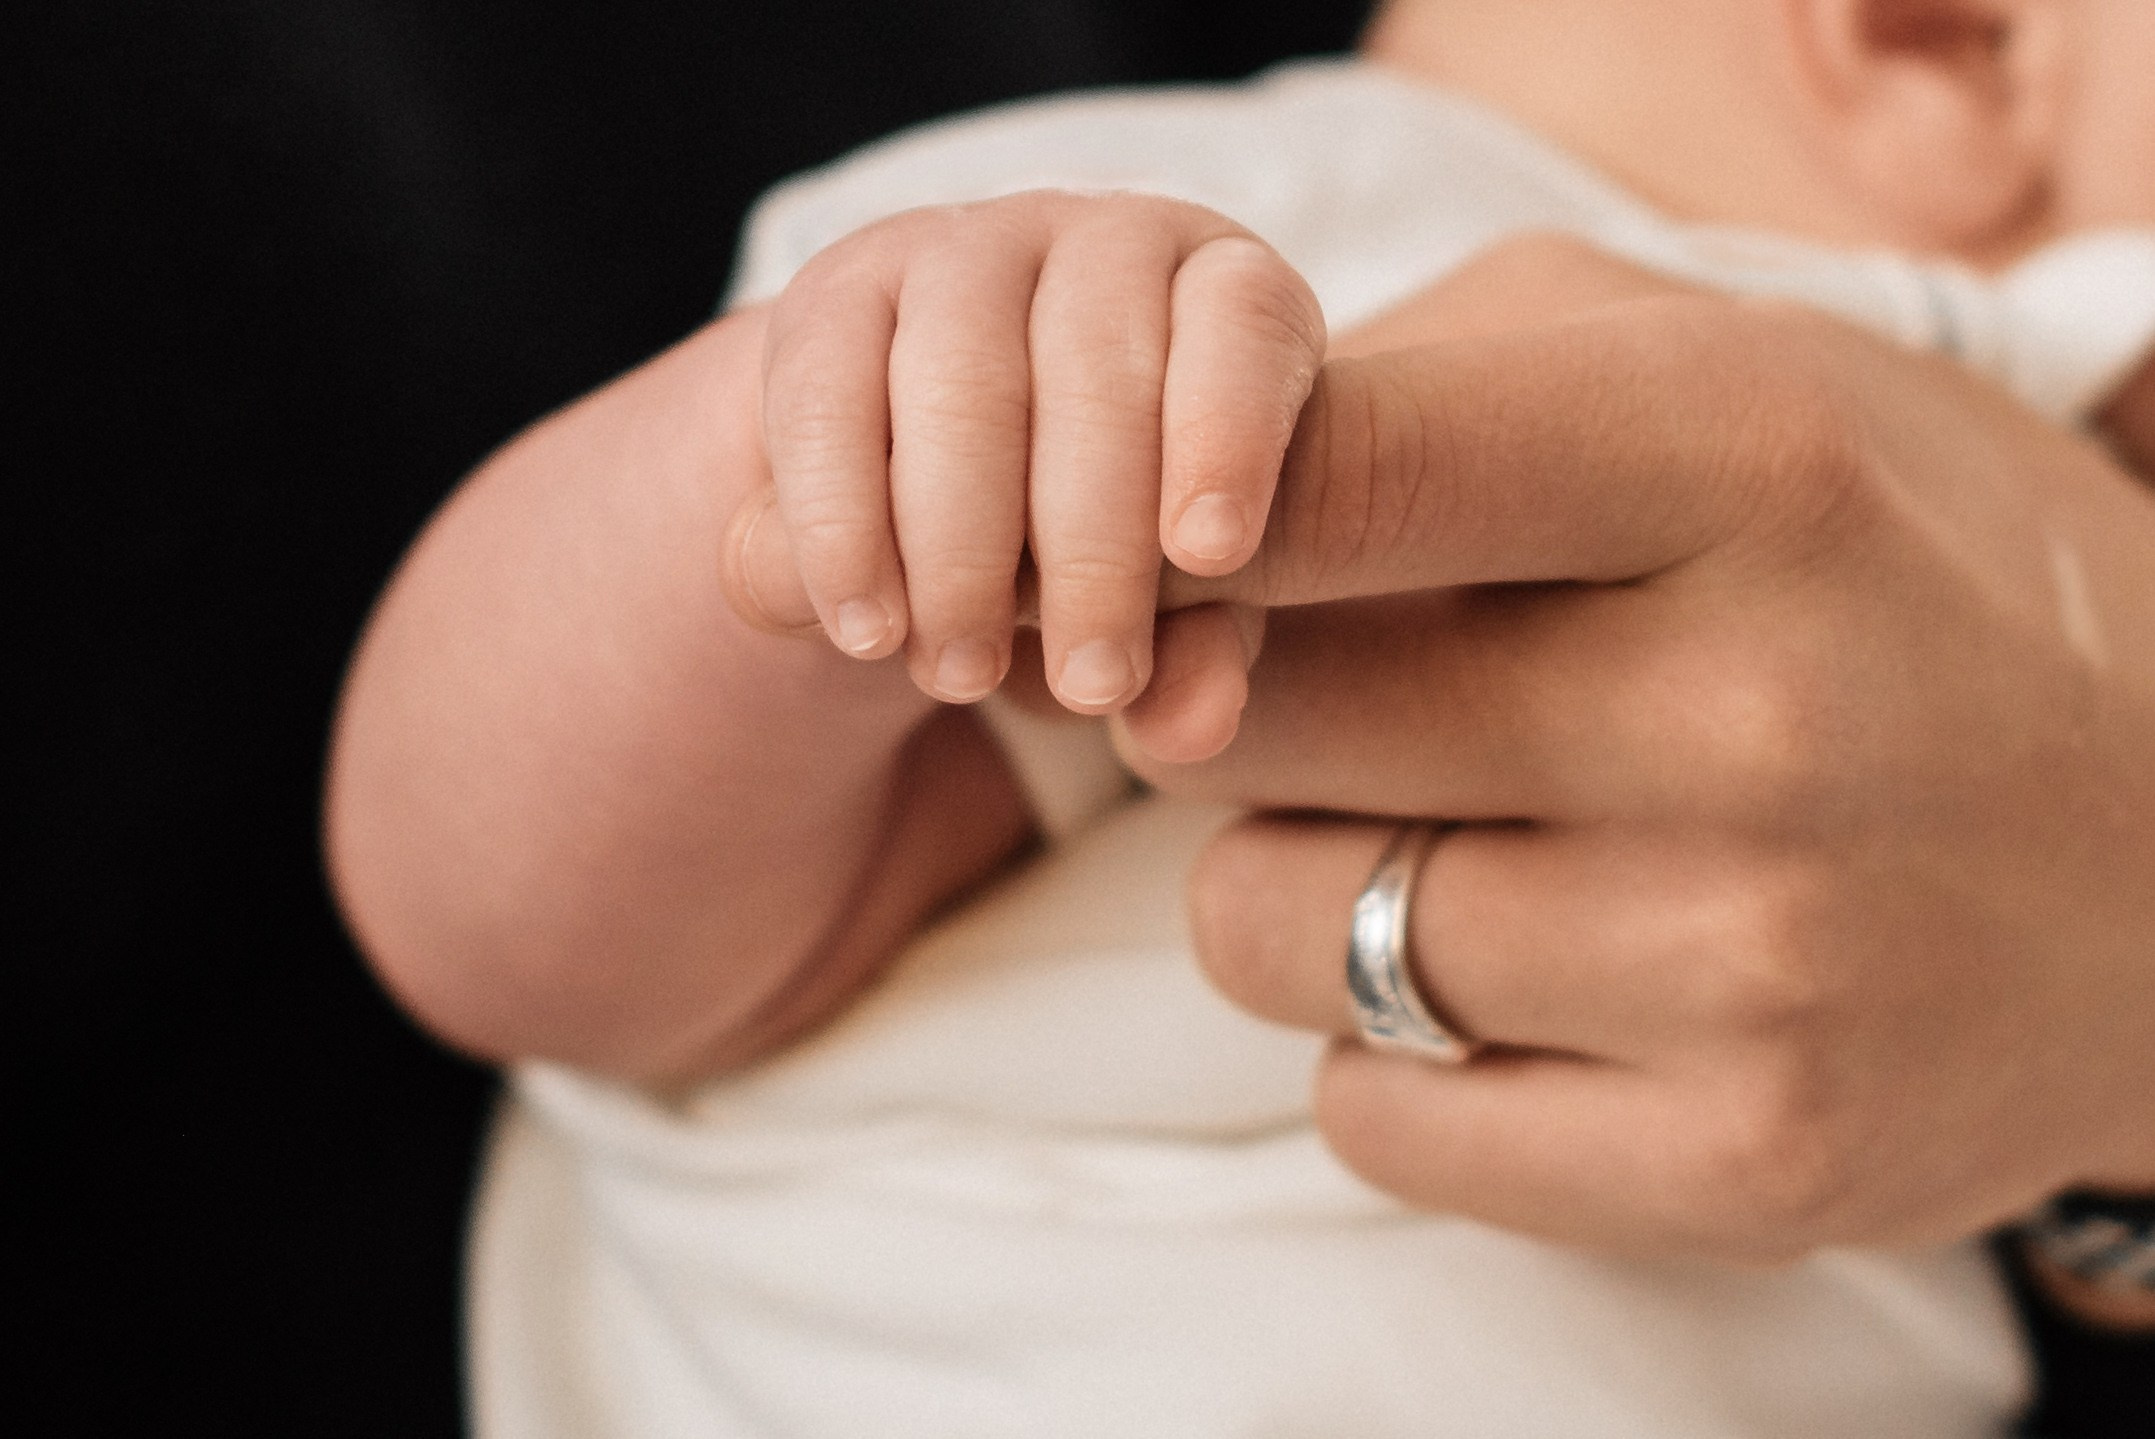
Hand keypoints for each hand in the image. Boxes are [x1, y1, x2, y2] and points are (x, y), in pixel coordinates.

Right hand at [725, 190, 1322, 757]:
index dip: (1227, 433)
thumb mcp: (1181, 600)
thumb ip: (1204, 654)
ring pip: (961, 388)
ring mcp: (958, 249)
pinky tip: (869, 632)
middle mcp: (1097, 237)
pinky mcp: (833, 292)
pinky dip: (844, 530)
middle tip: (1092, 686)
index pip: (1242, 328)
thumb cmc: (1116, 532)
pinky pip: (829, 402)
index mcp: (1222, 284)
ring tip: (966, 677)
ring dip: (962, 551)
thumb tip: (1195, 724)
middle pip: (1098, 377)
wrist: (950, 478)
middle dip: (1093, 550)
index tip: (1212, 554)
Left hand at [1135, 237, 2154, 1260]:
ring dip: (1300, 883)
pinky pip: (1363, 1115)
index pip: (1329, 474)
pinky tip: (1529, 989)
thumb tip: (1158, 523)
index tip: (1166, 561)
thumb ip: (1415, 383)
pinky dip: (1392, 1053)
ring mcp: (1759, 962)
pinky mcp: (1750, 1163)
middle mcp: (1758, 710)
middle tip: (1351, 699)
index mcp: (1747, 458)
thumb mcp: (1707, 372)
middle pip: (1235, 716)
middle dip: (1233, 704)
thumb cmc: (1882, 580)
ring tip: (1465, 842)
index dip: (1176, 524)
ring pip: (1261, 926)